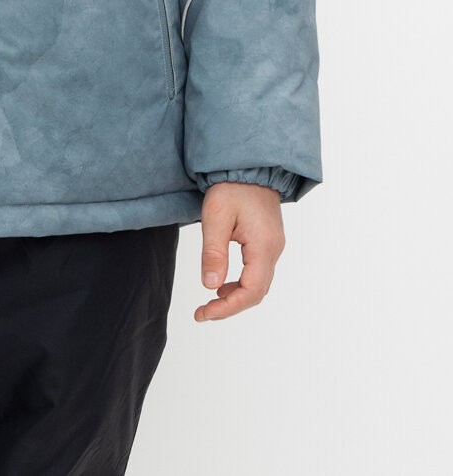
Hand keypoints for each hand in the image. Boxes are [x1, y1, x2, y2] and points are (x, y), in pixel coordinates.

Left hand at [195, 181, 284, 322]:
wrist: (249, 164)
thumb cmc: (232, 186)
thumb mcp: (215, 216)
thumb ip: (213, 252)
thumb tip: (210, 286)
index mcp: (264, 246)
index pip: (251, 292)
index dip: (227, 308)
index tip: (203, 313)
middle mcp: (274, 250)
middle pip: (257, 293)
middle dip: (230, 307)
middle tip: (203, 312)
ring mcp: (273, 246)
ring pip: (259, 284)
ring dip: (236, 296)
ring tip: (211, 300)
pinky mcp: (269, 241)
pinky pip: (258, 271)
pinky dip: (241, 283)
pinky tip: (223, 282)